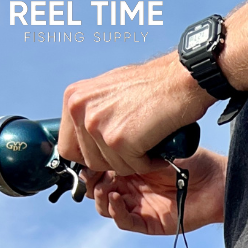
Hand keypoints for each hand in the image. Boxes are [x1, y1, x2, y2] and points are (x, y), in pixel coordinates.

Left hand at [59, 53, 213, 175]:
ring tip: (150, 145)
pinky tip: (159, 147)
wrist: (180, 79)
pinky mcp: (119, 140)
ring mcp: (97, 125)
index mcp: (74, 98)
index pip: (67, 147)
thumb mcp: (108, 92)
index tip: (109, 153)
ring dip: (135, 162)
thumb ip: (92, 113)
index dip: (91, 155)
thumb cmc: (152, 85)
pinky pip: (133, 167)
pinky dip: (150, 163)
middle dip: (114, 160)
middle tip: (135, 148)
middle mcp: (80, 110)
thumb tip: (86, 139)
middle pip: (89, 161)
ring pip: (112, 167)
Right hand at [85, 148, 226, 234]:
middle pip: (97, 188)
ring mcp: (139, 205)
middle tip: (93, 173)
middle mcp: (132, 187)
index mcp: (131, 167)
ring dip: (100, 197)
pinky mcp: (149, 222)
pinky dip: (116, 211)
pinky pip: (125, 221)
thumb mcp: (157, 148)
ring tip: (105, 186)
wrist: (216, 181)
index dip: (91, 164)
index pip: (100, 169)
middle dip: (91, 181)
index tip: (88, 156)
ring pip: (106, 207)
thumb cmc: (192, 161)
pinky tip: (114, 197)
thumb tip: (103, 142)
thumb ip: (132, 148)